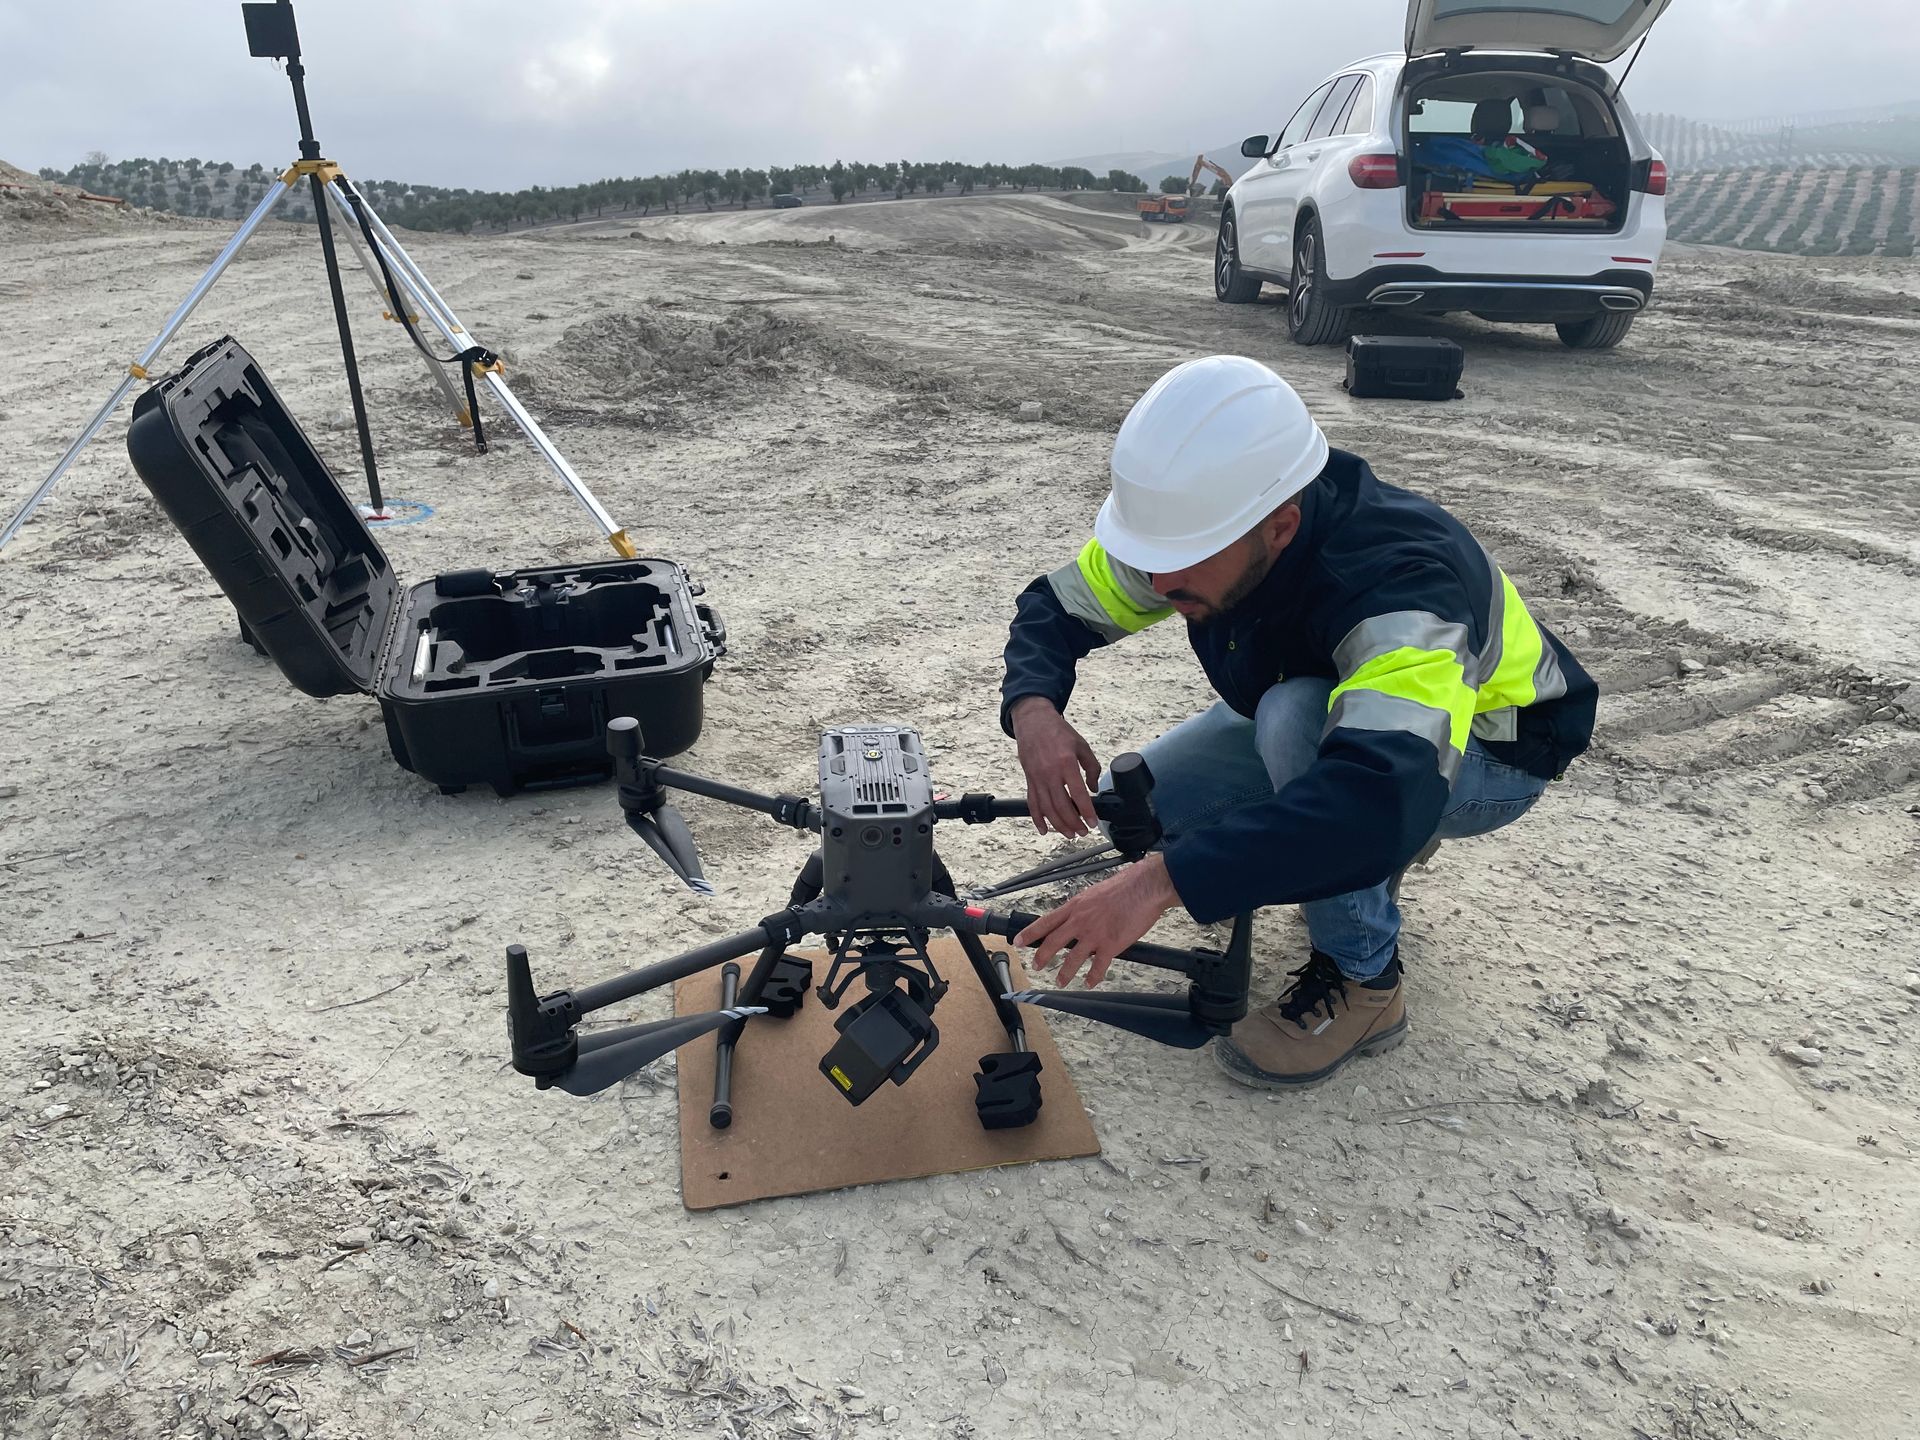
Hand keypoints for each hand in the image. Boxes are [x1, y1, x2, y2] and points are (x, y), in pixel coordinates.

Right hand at [1011, 697, 1101, 836]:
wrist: (1033, 721)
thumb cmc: (1058, 732)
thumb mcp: (1082, 745)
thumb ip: (1091, 767)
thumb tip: (1093, 788)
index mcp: (1066, 763)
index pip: (1078, 794)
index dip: (1087, 811)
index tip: (1093, 822)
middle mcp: (1050, 773)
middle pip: (1061, 806)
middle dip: (1074, 823)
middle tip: (1083, 832)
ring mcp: (1037, 778)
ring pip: (1047, 809)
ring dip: (1059, 825)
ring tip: (1069, 833)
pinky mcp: (1029, 780)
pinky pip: (1032, 803)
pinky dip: (1037, 819)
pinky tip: (1044, 830)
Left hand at [1015, 853, 1180, 987]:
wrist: (1144, 887)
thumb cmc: (1124, 887)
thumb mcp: (1094, 894)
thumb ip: (1083, 908)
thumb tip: (1079, 918)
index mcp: (1075, 906)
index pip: (1045, 921)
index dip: (1029, 933)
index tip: (1018, 941)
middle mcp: (1080, 921)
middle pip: (1053, 942)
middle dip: (1042, 957)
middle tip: (1035, 967)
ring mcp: (1094, 934)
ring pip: (1072, 959)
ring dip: (1065, 973)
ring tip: (1060, 982)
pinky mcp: (1110, 945)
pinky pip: (1098, 966)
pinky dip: (1093, 977)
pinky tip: (1089, 983)